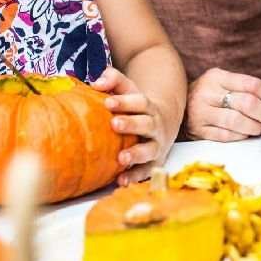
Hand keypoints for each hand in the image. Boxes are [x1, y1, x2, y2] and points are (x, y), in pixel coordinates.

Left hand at [93, 67, 179, 184]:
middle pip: (146, 124)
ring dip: (136, 154)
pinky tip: (121, 180)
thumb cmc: (136, 107)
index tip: (108, 102)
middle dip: (131, 124)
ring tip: (121, 158)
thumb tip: (97, 83)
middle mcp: (155, 126)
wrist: (163, 123)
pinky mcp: (153, 162)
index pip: (139, 102)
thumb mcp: (128, 90)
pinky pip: (146, 171)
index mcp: (148, 107)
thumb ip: (113, 80)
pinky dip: (135, 176)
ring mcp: (156, 145)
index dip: (125, 102)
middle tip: (114, 124)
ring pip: (149, 150)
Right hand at [185, 68, 260, 141]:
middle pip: (248, 103)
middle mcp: (207, 92)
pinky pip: (226, 135)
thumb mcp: (223, 85)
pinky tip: (248, 135)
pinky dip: (242, 136)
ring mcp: (200, 112)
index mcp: (217, 76)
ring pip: (237, 121)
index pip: (252, 85)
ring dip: (257, 127)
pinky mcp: (198, 130)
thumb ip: (247, 91)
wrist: (176, 108)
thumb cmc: (209, 97)